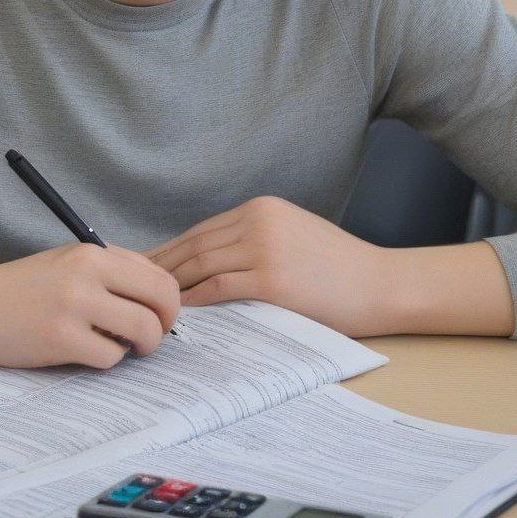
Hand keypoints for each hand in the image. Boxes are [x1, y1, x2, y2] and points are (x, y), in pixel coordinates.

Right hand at [0, 243, 180, 368]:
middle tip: (150, 337)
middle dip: (165, 324)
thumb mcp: (68, 262)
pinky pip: (110, 357)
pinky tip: (88, 352)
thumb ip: (111, 270)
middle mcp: (87, 273)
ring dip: (142, 346)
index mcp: (93, 252)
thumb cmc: (22, 287)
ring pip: (143, 329)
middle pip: (162, 299)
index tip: (158, 316)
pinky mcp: (60, 338)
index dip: (169, 302)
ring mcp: (74, 305)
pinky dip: (107, 360)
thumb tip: (158, 295)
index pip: (158, 275)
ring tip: (123, 347)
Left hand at [144, 196, 394, 337]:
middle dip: (162, 265)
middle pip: (194, 244)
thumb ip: (253, 239)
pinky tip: (182, 309)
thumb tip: (208, 259)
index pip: (201, 230)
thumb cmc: (338, 267)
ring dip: (173, 283)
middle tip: (135, 284)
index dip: (169, 249)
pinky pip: (220, 286)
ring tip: (152, 300)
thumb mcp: (292, 234)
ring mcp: (265, 248)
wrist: (380, 283)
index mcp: (261, 209)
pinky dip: (196, 297)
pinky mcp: (272, 278)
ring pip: (201, 263)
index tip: (146, 263)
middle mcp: (259, 221)